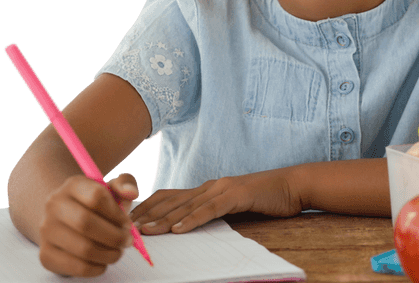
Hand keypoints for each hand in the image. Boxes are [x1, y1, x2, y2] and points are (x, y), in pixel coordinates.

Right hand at [37, 173, 140, 276]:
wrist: (66, 221)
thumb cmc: (96, 206)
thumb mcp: (112, 190)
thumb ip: (126, 185)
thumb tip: (131, 193)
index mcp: (73, 185)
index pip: (96, 196)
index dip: (117, 214)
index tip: (127, 224)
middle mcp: (54, 205)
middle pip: (86, 223)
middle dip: (114, 236)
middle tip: (127, 242)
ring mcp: (47, 230)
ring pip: (83, 248)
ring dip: (109, 254)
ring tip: (117, 252)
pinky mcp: (46, 254)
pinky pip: (77, 267)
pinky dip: (97, 268)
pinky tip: (103, 261)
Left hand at [130, 166, 303, 234]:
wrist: (293, 186)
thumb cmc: (265, 198)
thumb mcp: (234, 206)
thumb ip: (213, 212)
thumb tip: (189, 226)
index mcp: (207, 188)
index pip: (169, 196)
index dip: (147, 207)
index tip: (128, 220)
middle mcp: (210, 186)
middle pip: (171, 199)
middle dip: (147, 214)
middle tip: (125, 226)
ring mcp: (222, 189)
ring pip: (186, 205)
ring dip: (163, 219)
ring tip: (145, 231)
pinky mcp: (237, 195)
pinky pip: (209, 210)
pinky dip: (191, 219)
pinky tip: (178, 229)